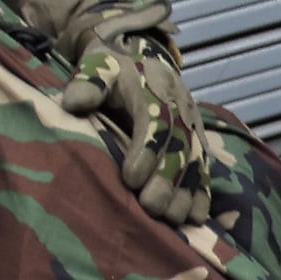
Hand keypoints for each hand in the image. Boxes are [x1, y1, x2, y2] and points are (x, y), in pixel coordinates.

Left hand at [56, 32, 206, 219]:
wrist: (141, 60)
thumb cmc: (112, 71)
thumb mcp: (96, 66)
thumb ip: (88, 83)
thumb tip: (75, 103)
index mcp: (154, 88)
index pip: (157, 120)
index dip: (147, 150)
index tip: (130, 178)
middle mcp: (181, 107)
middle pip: (180, 146)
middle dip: (168, 179)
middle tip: (153, 208)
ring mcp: (194, 125)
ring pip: (196, 160)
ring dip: (187, 191)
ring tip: (172, 219)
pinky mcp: (199, 141)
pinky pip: (205, 168)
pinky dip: (202, 193)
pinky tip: (194, 218)